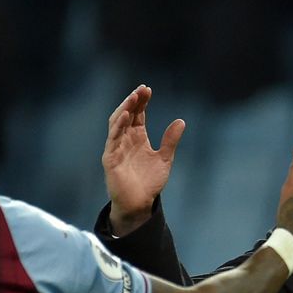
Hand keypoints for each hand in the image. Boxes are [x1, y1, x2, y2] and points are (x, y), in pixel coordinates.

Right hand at [103, 85, 184, 235]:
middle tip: (142, 89)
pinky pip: (112, 139)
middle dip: (133, 101)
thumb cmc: (149, 182)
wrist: (139, 204)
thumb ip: (170, 140)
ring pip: (117, 123)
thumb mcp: (165, 159)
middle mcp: (125, 139)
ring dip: (124, 109)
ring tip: (133, 98)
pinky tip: (126, 116)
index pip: (138, 114)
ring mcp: (116, 148)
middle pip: (127, 114)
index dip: (142, 102)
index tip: (148, 89)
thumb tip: (181, 121)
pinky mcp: (110, 158)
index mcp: (137, 137)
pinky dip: (118, 126)